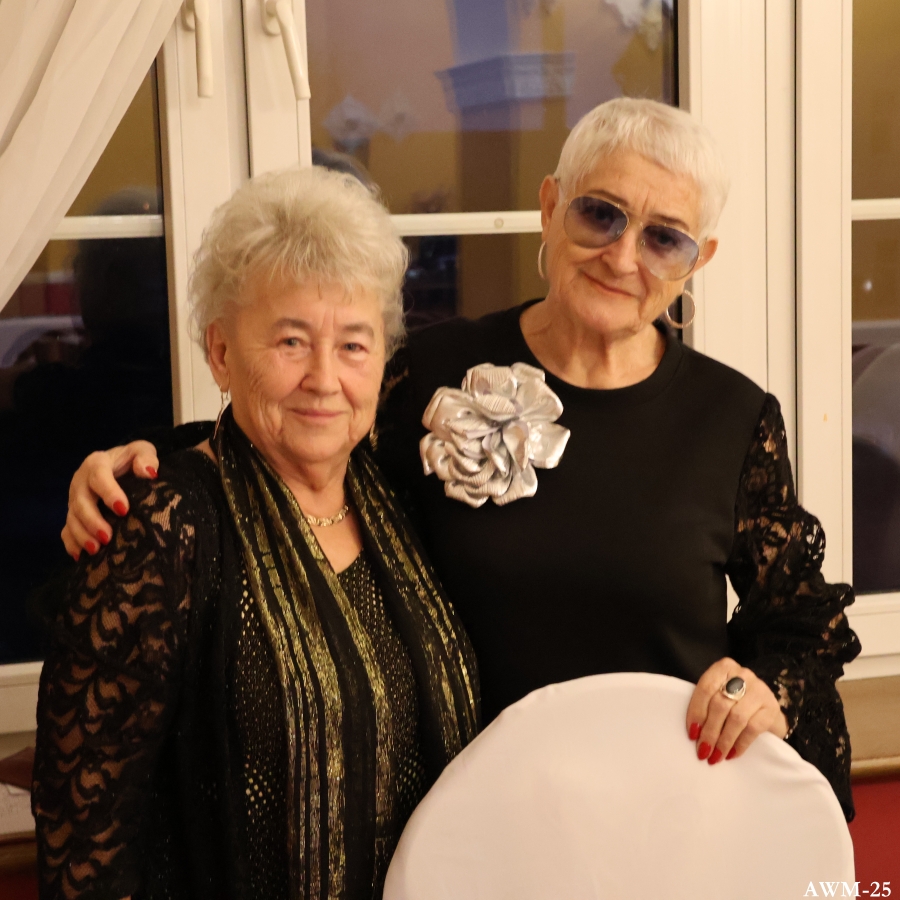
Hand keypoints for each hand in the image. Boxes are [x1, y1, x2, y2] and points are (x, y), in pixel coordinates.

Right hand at [61, 442, 159, 558]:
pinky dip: (71, 543)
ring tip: (96, 550)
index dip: (109, 492)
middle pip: (81, 501)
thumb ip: (146, 457)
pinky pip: (66, 530)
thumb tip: (148, 473)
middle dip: (92, 520)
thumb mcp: (141, 452)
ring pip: (72, 518)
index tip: (123, 510)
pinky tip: (80, 556)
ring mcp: (75, 499)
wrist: (120, 467)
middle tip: (107, 537)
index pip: (98, 475)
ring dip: (82, 535)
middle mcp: (81, 482)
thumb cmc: (132, 461)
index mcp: (96, 463)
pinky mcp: (73, 514)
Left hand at [685, 657, 788, 763]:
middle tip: (703, 751)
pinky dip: (740, 744)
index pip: (706, 688)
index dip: (696, 712)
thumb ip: (707, 705)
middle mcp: (743, 674)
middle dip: (709, 731)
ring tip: (716, 756)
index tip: (691, 734)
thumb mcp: (720, 695)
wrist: (766, 708)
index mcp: (724, 667)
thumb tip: (693, 732)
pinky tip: (732, 754)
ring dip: (724, 740)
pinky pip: (753, 728)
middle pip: (720, 704)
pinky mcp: (772, 708)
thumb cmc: (735, 702)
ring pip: (736, 717)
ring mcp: (760, 690)